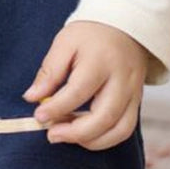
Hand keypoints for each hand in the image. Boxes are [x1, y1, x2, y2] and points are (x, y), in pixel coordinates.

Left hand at [23, 20, 148, 150]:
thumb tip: (32, 97)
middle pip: (104, 116)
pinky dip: (105, 139)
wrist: (124, 28)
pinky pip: (125, 130)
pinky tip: (84, 135)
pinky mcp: (137, 103)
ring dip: (91, 141)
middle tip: (51, 134)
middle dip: (76, 132)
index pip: (78, 91)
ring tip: (65, 135)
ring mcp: (133, 93)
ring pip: (119, 130)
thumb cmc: (89, 36)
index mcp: (100, 61)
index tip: (38, 116)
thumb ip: (50, 71)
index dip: (57, 107)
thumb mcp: (64, 43)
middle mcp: (121, 80)